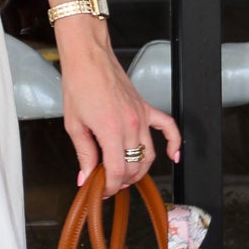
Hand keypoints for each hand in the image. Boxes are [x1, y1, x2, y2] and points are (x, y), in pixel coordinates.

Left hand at [55, 16, 180, 194]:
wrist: (89, 58)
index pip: (117, 171)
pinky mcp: (146, 108)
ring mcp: (141, 116)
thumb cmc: (79, 85)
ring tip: (127, 175)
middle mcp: (131, 125)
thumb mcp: (74, 125)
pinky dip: (174, 143)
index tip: (102, 189)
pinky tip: (173, 155)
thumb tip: (85, 176)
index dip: (110, 186)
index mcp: (111, 130)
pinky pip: (168, 127)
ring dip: (140, 169)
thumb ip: (83, 154)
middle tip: (109, 183)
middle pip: (134, 166)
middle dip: (122, 180)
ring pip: (149, 154)